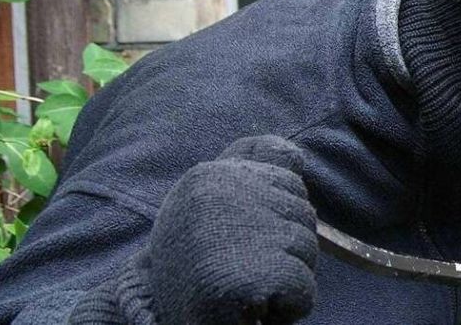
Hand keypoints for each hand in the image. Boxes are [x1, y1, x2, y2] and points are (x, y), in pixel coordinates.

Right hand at [145, 135, 317, 324]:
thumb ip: (248, 176)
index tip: (245, 243)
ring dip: (287, 277)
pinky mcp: (255, 275)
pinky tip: (254, 307)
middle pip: (302, 213)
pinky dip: (289, 308)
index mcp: (208, 176)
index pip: (288, 181)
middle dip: (286, 248)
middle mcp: (222, 195)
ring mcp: (239, 232)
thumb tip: (295, 153)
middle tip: (244, 269)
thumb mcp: (208, 211)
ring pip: (307, 249)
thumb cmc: (189, 270)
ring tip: (245, 288)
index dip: (279, 220)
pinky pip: (304, 289)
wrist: (153, 321)